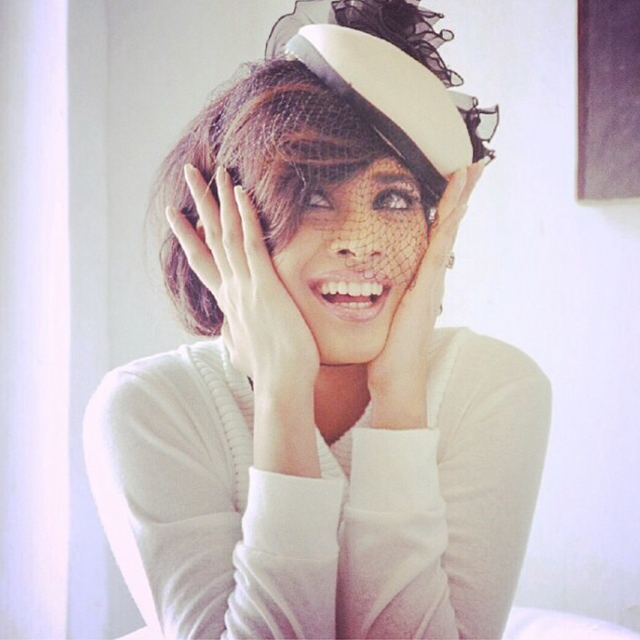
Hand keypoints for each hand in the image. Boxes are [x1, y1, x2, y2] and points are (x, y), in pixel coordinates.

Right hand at [166, 165, 319, 388]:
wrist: (281, 383)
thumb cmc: (269, 371)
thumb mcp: (243, 352)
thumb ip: (234, 337)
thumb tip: (229, 338)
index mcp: (228, 302)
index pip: (203, 261)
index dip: (189, 235)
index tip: (175, 214)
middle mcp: (231, 289)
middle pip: (209, 237)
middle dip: (199, 203)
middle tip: (190, 173)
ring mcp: (245, 286)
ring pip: (227, 234)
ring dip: (220, 200)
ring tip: (214, 170)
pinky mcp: (264, 285)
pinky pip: (251, 244)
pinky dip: (245, 217)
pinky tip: (239, 193)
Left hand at [367, 161, 484, 427]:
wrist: (396, 376)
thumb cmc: (388, 350)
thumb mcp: (386, 314)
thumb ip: (386, 296)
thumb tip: (373, 285)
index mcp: (421, 279)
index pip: (436, 235)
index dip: (446, 208)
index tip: (453, 180)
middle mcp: (432, 276)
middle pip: (450, 226)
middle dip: (462, 194)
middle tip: (475, 163)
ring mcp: (432, 280)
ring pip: (449, 230)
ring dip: (460, 198)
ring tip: (472, 169)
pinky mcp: (426, 287)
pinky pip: (438, 247)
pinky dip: (449, 222)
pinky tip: (456, 202)